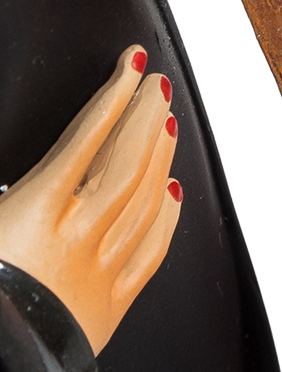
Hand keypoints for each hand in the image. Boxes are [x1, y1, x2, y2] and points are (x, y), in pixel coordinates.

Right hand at [0, 45, 181, 353]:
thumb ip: (4, 184)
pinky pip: (152, 250)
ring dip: (161, 154)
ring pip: (146, 198)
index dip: (114, 95)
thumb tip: (22, 166)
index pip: (87, 136)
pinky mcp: (110, 305)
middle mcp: (74, 238)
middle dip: (145, 116)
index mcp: (31, 214)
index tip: (132, 66)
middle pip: (126, 160)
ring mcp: (98, 271)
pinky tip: (175, 192)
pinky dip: (169, 214)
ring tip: (167, 122)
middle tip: (158, 85)